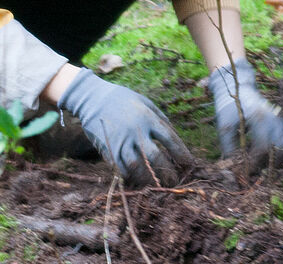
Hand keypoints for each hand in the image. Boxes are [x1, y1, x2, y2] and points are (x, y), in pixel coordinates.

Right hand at [58, 69, 192, 184]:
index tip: (190, 164)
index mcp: (147, 117)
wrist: (92, 98)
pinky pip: (120, 167)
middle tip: (174, 181)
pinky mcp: (107, 148)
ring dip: (148, 178)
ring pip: (137, 166)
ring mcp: (120, 140)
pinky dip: (130, 175)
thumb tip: (174, 136)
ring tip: (156, 184)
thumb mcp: (144, 102)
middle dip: (167, 172)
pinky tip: (136, 178)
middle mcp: (135, 130)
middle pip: (155, 157)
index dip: (182, 153)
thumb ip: (160, 118)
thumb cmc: (122, 99)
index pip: (170, 138)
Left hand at [208, 58, 282, 169]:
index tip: (247, 169)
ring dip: (279, 157)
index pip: (262, 146)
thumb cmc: (229, 106)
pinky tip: (273, 157)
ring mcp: (277, 119)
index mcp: (258, 119)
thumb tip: (232, 165)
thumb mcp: (224, 125)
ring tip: (267, 166)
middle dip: (270, 162)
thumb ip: (228, 145)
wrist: (237, 87)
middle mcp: (272, 119)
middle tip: (259, 170)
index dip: (255, 161)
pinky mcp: (279, 120)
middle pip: (279, 147)